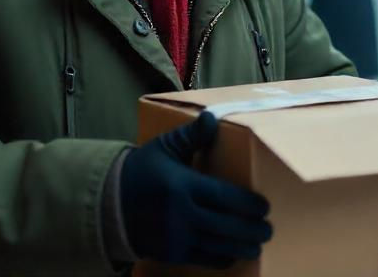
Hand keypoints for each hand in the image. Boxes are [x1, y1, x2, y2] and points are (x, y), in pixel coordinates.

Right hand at [120, 112, 272, 267]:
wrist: (109, 203)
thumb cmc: (141, 171)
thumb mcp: (164, 148)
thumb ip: (191, 136)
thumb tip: (212, 118)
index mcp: (183, 186)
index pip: (224, 197)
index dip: (248, 204)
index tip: (265, 207)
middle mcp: (182, 214)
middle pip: (227, 227)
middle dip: (252, 231)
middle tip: (268, 229)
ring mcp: (177, 237)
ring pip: (219, 248)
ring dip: (242, 248)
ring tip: (257, 246)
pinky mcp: (172, 253)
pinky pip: (204, 260)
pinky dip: (222, 259)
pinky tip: (233, 255)